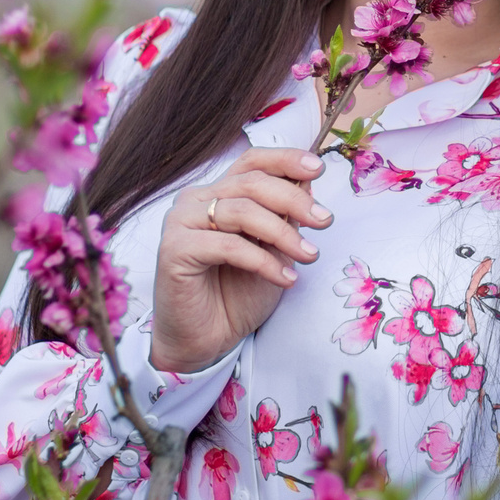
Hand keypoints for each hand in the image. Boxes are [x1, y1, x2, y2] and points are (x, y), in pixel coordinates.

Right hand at [151, 147, 330, 373]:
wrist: (207, 340)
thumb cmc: (237, 295)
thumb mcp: (273, 249)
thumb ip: (284, 216)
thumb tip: (309, 182)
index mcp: (217, 193)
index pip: (252, 161)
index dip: (285, 159)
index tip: (318, 169)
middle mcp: (195, 200)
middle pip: (251, 182)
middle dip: (294, 199)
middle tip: (324, 220)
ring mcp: (181, 221)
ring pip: (242, 211)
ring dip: (284, 233)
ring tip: (310, 256)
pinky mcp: (174, 249)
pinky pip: (229, 245)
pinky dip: (264, 261)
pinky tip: (286, 278)